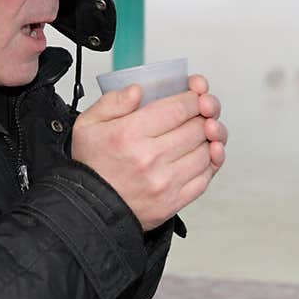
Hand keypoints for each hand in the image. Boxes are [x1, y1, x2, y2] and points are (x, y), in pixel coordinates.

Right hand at [71, 75, 225, 230]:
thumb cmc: (91, 167)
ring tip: (200, 132)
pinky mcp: (173, 202)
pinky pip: (205, 177)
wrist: (89, 209)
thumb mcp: (88, 124)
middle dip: (204, 114)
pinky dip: (210, 162)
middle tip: (201, 111)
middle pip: (197, 127)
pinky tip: (204, 153)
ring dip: (208, 138)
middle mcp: (149, 158)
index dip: (193, 97)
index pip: (179, 108)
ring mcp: (164, 182)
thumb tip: (138, 90)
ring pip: (205, 151)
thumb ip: (113, 102)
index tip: (193, 96)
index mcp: (129, 134)